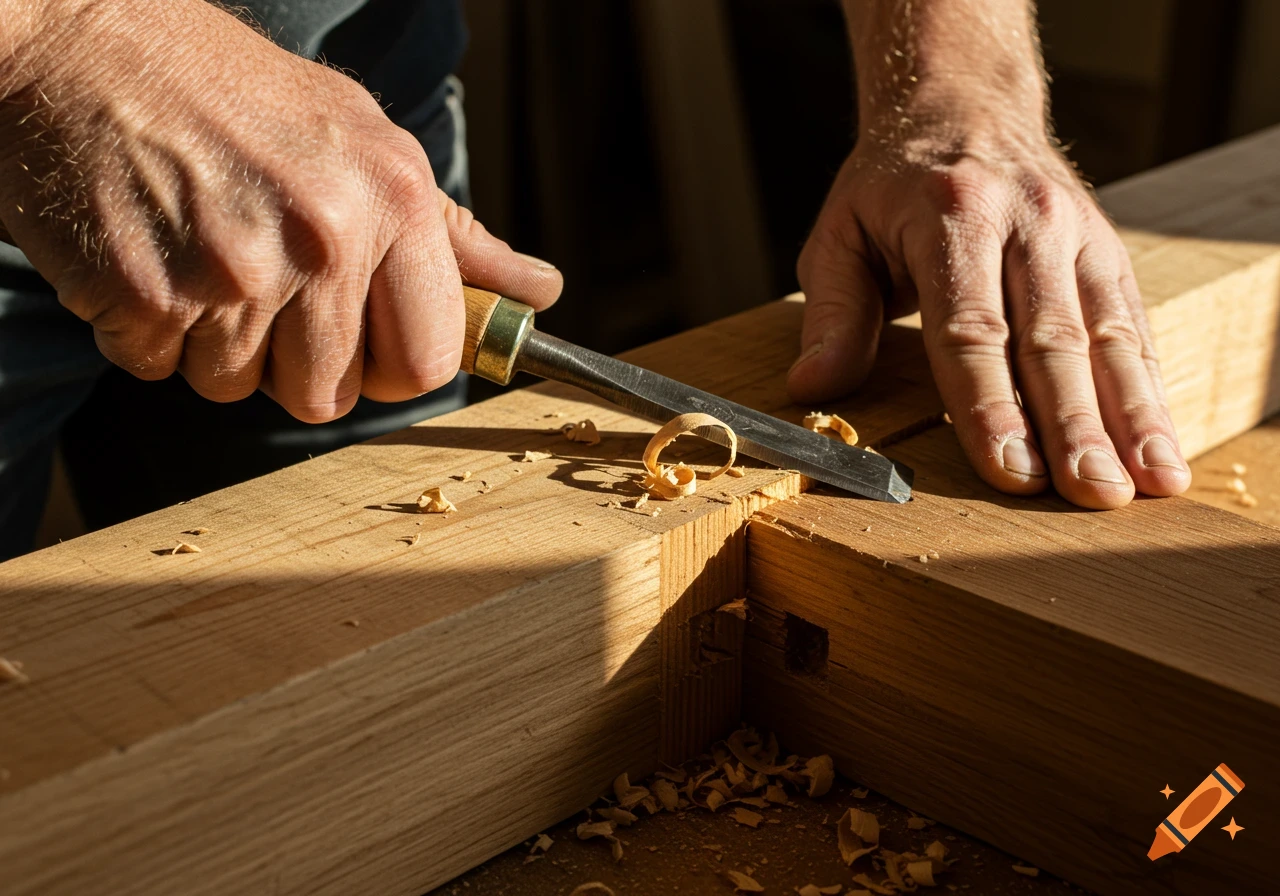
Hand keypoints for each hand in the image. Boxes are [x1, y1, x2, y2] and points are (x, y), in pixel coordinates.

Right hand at [0, 0, 560, 421]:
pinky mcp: (146, 294)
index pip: (427, 361)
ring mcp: (233, 272)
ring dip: (219, 348)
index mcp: (392, 199)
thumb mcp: (366, 141)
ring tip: (204, 260)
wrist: (82, 40)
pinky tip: (153, 258)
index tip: (368, 353)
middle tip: (268, 292)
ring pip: (240, 389)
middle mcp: (324, 237)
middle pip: (329, 396)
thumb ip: (455, 236)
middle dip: (298, 366)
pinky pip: (160, 371)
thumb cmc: (231, 91)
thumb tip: (539, 293)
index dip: (392, 371)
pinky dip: (151, 335)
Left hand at [789, 124, 1190, 509]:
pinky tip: (1160, 443)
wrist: (964, 104)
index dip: (990, 404)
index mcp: (950, 215)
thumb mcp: (840, 234)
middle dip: (1074, 425)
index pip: (970, 327)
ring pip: (1108, 335)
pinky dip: (1148, 387)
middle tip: (1091, 493)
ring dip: (1131, 415)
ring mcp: (1075, 232)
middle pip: (1051, 339)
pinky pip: (1132, 323)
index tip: (1009, 469)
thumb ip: (831, 311)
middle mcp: (1025, 220)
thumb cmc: (892, 186)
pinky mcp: (1107, 248)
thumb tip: (811, 386)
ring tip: (1150, 483)